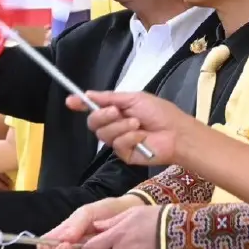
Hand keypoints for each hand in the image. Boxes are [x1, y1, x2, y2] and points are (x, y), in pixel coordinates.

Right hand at [65, 91, 195, 165]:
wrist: (177, 133)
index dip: (81, 104)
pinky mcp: (125, 155)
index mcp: (117, 110)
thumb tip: (87, 94)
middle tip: (117, 112)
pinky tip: (141, 137)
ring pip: (104, 134)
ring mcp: (119, 141)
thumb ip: (110, 97)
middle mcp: (115, 126)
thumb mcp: (134, 98)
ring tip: (137, 124)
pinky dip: (129, 138)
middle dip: (103, 115)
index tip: (71, 101)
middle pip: (94, 122)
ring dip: (120, 126)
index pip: (94, 108)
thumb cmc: (160, 113)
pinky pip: (117, 145)